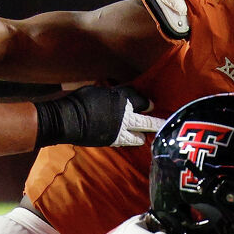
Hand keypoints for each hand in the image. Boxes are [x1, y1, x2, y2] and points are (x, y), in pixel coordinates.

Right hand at [37, 84, 159, 148]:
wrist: (66, 120)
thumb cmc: (80, 100)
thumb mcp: (99, 91)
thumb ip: (115, 95)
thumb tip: (123, 98)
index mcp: (122, 101)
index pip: (142, 102)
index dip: (147, 104)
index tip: (151, 106)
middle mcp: (124, 118)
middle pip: (147, 124)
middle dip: (157, 125)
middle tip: (166, 126)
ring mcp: (118, 132)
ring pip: (138, 138)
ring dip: (140, 135)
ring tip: (141, 134)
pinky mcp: (110, 142)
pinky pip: (124, 143)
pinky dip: (126, 140)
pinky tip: (125, 137)